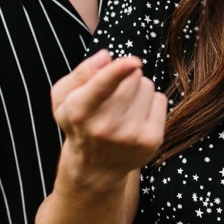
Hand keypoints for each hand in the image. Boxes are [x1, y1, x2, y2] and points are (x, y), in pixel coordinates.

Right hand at [51, 50, 166, 177]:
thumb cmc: (79, 123)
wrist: (95, 166)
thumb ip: (80, 73)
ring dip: (137, 88)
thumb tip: (105, 57)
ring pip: (147, 85)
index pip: (101, 87)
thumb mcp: (63, 98)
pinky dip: (150, 101)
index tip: (133, 61)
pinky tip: (136, 116)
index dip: (118, 71)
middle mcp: (106, 127)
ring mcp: (131, 136)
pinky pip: (160, 99)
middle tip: (114, 91)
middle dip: (125, 74)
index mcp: (80, 113)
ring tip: (123, 106)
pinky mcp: (151, 141)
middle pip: (132, 77)